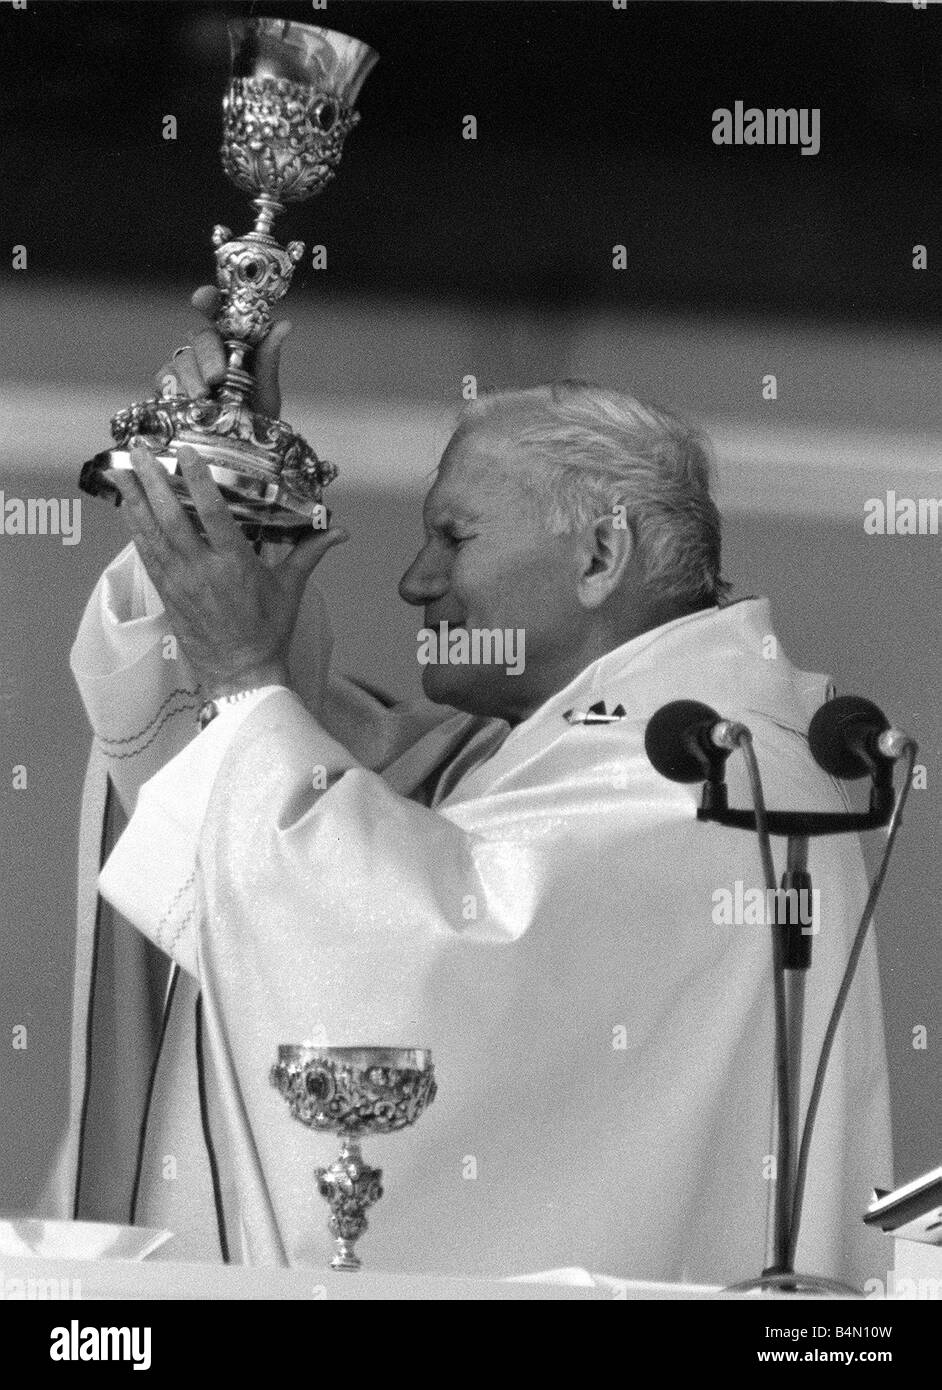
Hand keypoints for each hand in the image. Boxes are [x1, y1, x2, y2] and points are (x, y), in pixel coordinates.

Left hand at [112, 438, 348, 699]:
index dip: (198, 479)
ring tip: (121, 470)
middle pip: (171, 517)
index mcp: (235, 564)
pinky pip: (146, 554)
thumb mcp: (291, 588)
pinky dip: (134, 529)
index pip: (213, 512)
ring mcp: (179, 582)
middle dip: (152, 481)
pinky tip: (126, 508)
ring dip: (134, 500)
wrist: (241, 673)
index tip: (185, 452)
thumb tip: (340, 532)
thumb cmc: (268, 631)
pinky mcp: (166, 593)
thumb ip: (310, 552)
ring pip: (150, 533)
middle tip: (138, 451)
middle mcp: (202, 570)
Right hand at [154, 285, 291, 419]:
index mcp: (232, 344)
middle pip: (199, 338)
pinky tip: (181, 399)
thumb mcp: (266, 392)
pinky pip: (163, 381)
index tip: (203, 298)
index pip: (217, 312)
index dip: (209, 300)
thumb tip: (283, 325)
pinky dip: (171, 388)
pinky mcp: (169, 390)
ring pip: (181, 359)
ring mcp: (186, 371)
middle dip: (208, 354)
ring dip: (191, 377)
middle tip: (218, 376)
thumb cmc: (256, 419)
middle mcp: (207, 353)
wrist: (241, 455)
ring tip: (203, 397)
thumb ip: (268, 360)